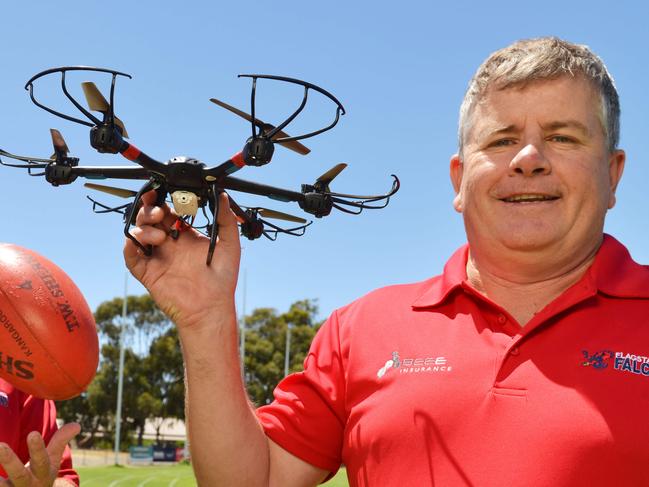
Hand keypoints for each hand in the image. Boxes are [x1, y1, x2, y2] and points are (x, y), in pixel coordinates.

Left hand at [0, 423, 78, 486]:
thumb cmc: (40, 475)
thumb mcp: (52, 461)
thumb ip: (60, 442)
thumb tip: (77, 424)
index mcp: (42, 474)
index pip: (41, 460)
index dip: (38, 448)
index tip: (32, 433)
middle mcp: (27, 485)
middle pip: (18, 475)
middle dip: (10, 461)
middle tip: (0, 446)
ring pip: (2, 486)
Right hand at [124, 190, 240, 328]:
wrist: (211, 308)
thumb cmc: (222, 279)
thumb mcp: (229, 244)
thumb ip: (226, 219)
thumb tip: (222, 195)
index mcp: (185, 235)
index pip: (168, 212)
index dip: (163, 201)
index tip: (163, 193)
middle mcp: (169, 244)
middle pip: (149, 219)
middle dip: (149, 210)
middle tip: (158, 212)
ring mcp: (157, 258)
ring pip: (138, 233)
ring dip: (144, 228)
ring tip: (160, 237)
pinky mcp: (148, 273)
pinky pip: (131, 257)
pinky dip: (129, 247)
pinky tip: (139, 244)